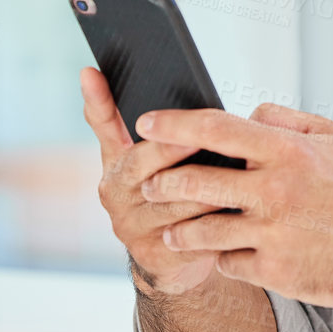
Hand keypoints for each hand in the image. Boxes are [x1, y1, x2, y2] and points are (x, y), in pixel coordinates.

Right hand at [79, 68, 225, 295]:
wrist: (174, 259)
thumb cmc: (172, 195)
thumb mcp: (154, 161)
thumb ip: (152, 130)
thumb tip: (125, 81)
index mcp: (115, 163)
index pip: (102, 125)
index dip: (96, 99)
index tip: (91, 72)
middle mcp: (115, 194)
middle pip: (143, 165)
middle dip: (172, 149)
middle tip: (199, 136)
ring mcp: (133, 227)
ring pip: (174, 202)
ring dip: (207, 188)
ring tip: (237, 174)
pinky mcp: (156, 255)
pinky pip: (191, 234)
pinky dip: (217, 222)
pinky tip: (240, 213)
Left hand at [137, 103, 332, 308]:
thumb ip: (284, 120)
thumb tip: (242, 114)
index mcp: (287, 151)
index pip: (214, 128)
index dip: (172, 124)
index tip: (144, 123)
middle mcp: (275, 189)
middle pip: (195, 180)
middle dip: (161, 181)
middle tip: (149, 184)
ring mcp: (273, 233)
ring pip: (201, 228)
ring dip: (179, 228)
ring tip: (172, 228)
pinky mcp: (275, 271)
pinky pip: (228, 261)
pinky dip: (222, 256)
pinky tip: (220, 253)